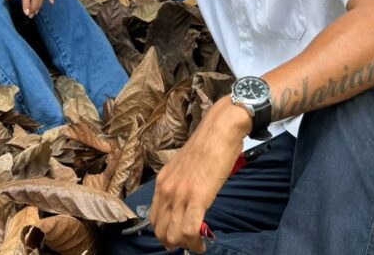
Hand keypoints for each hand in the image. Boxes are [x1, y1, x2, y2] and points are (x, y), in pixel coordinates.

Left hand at [149, 99, 249, 251]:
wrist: (219, 130)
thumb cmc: (207, 145)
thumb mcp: (184, 167)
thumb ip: (181, 184)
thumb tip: (186, 202)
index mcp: (162, 182)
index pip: (154, 219)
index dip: (165, 233)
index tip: (179, 236)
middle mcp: (166, 190)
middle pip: (160, 231)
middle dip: (173, 243)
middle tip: (188, 243)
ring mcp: (180, 194)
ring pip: (173, 235)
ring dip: (186, 245)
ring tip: (198, 245)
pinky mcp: (197, 197)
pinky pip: (189, 230)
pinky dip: (195, 243)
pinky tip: (202, 245)